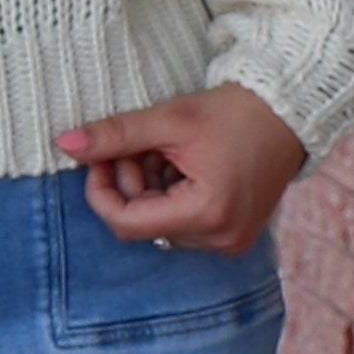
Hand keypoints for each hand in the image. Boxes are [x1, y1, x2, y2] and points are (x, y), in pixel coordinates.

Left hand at [56, 87, 304, 254]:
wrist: (291, 112)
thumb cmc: (235, 112)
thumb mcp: (169, 120)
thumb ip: (114, 136)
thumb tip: (63, 144)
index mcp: (206, 214)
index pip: (126, 223)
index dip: (102, 190)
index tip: (100, 158)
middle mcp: (220, 239)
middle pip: (143, 223)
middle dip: (129, 183)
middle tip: (137, 144)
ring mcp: (229, 241)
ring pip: (160, 223)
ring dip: (149, 187)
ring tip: (165, 149)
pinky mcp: (234, 234)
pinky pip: (183, 222)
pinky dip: (171, 194)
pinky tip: (182, 163)